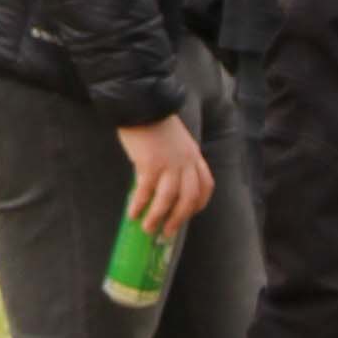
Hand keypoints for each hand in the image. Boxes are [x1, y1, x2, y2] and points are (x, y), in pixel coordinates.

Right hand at [118, 107, 212, 240]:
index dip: (199, 203)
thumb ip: (177, 159)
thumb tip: (164, 183)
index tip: (188, 214)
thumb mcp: (177, 140)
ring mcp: (169, 165)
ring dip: (158, 218)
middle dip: (178, 219)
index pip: (205, 185)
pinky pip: (145, 192)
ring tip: (148, 229)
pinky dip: (139, 205)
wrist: (142, 105)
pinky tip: (132, 214)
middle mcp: (186, 162)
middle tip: (167, 233)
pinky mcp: (150, 165)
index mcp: (194, 156)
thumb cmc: (155, 122)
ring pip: (168, 200)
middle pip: (188, 199)